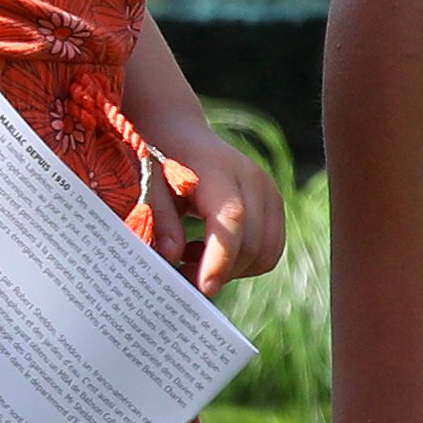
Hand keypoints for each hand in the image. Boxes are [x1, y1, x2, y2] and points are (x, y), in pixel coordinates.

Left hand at [159, 137, 286, 294]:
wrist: (180, 133)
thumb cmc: (159, 159)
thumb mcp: (148, 184)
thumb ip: (159, 218)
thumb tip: (171, 256)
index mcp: (219, 171)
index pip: (232, 220)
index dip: (221, 258)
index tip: (204, 288)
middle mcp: (254, 181)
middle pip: (252, 244)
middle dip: (220, 270)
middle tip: (181, 272)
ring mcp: (270, 193)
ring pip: (266, 253)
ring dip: (233, 268)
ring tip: (194, 255)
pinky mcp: (275, 206)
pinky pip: (270, 249)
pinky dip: (244, 261)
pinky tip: (211, 248)